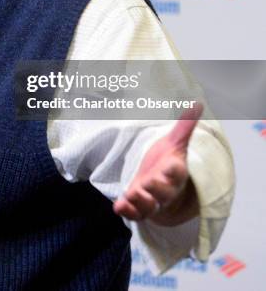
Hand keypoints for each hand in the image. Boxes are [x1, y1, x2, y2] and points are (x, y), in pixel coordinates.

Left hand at [113, 104, 202, 225]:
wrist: (159, 184)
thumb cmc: (166, 162)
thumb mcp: (174, 142)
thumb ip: (183, 126)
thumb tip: (196, 103)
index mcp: (174, 171)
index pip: (178, 172)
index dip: (175, 169)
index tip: (171, 164)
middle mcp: (164, 188)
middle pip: (165, 193)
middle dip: (157, 189)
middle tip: (148, 182)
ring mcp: (151, 199)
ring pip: (150, 207)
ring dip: (141, 202)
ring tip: (132, 194)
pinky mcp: (138, 206)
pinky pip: (135, 213)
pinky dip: (127, 211)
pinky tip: (119, 206)